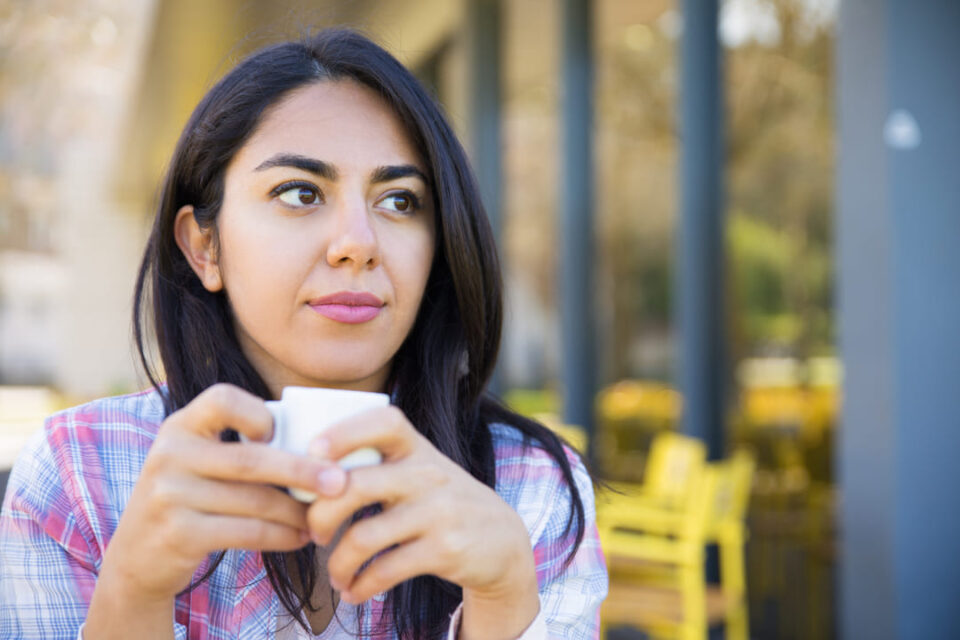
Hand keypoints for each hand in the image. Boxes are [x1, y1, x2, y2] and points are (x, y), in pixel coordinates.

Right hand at [96, 383, 330, 602]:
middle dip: (303, 471)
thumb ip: (238, 446)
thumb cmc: (190, 499)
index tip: (279, 434)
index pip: (222, 399)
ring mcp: (170, 495)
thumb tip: (319, 445)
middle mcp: (170, 454)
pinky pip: (246, 532)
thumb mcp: (197, 461)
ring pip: (254, 501)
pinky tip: (300, 538)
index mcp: (180, 426)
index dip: (256, 413)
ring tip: (323, 517)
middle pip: (251, 460)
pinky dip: (281, 536)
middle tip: (340, 482)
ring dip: (297, 512)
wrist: (136, 559)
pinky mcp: (178, 534)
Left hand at [305, 406, 539, 635]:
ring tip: (336, 574)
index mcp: (418, 449)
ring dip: (337, 563)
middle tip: (314, 532)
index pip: (383, 422)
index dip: (343, 433)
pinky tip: (354, 592)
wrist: (501, 540)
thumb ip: (379, 467)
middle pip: (355, 485)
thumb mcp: (421, 471)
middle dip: (320, 514)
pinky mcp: (445, 549)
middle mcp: (428, 474)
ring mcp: (438, 512)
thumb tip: (307, 479)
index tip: (312, 453)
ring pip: (363, 537)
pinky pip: (385, 570)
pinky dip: (361, 586)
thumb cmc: (442, 502)